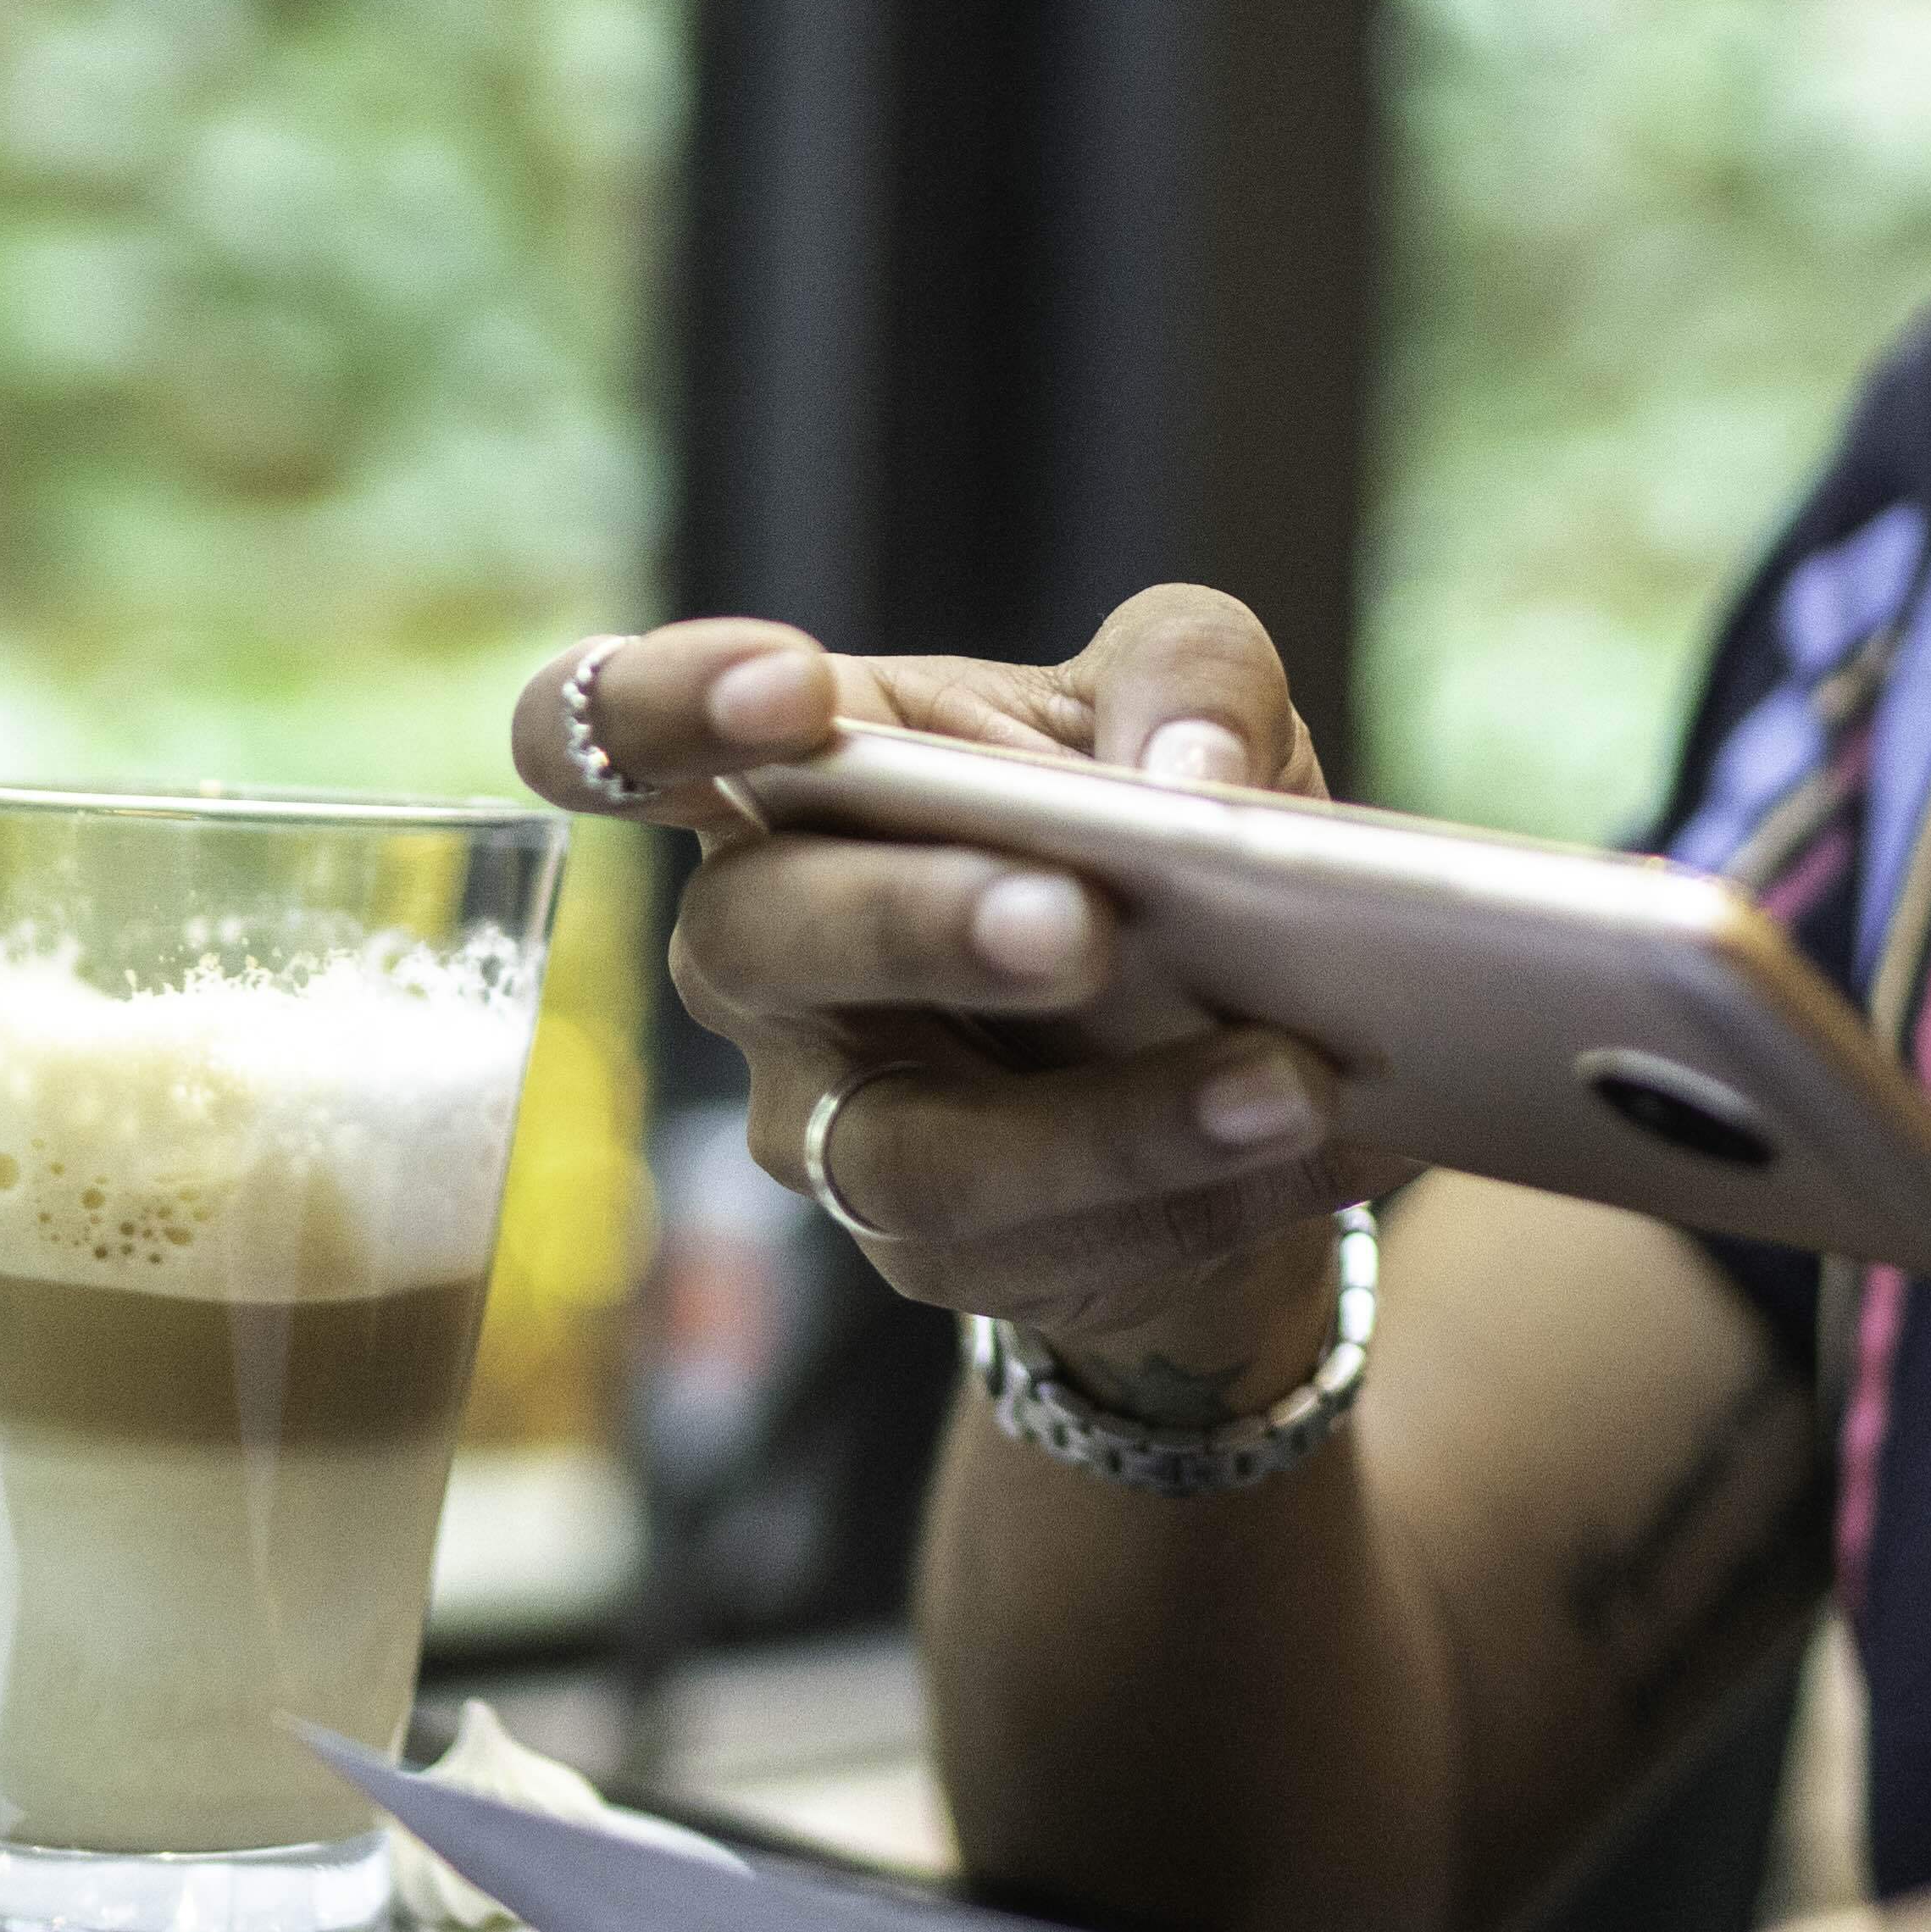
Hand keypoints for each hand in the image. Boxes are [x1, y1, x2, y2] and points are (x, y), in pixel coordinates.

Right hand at [513, 591, 1389, 1389]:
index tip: (784, 696)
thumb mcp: (1194, 712)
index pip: (608, 723)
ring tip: (1284, 1075)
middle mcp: (760, 949)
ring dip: (1108, 1121)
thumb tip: (1184, 774)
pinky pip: (1039, 1248)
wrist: (1228, 1053)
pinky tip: (1321, 1140)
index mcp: (789, 777)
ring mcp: (822, 1117)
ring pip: (907, 1150)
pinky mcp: (926, 1254)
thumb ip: (1192, 677)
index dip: (656, 707)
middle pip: (752, 935)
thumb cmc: (1152, 840)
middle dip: (917, 924)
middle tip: (1079, 920)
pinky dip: (1200, 1193)